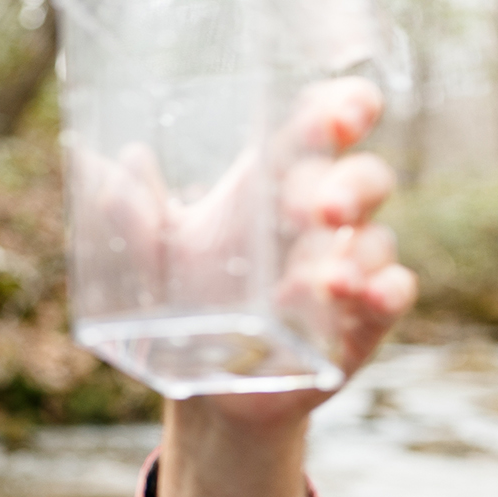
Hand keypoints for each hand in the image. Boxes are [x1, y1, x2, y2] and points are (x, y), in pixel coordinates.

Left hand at [151, 78, 414, 496]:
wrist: (205, 387)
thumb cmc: (188, 300)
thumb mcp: (152, 256)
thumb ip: (129, 213)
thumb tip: (105, 160)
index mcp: (276, 184)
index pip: (326, 125)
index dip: (345, 109)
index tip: (338, 117)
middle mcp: (321, 220)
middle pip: (364, 179)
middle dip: (349, 186)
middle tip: (318, 208)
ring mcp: (346, 268)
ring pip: (377, 239)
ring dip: (357, 253)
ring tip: (322, 279)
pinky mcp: (361, 321)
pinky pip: (392, 296)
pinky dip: (383, 293)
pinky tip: (362, 296)